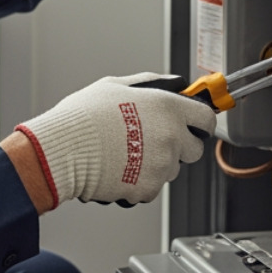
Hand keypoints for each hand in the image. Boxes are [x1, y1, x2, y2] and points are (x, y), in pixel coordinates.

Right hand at [13, 73, 215, 206]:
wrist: (64, 150)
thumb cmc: (83, 117)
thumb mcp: (115, 85)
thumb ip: (150, 83)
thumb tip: (172, 83)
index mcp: (167, 108)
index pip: (207, 119)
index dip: (200, 123)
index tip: (194, 126)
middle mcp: (171, 136)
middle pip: (194, 149)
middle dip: (179, 147)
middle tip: (152, 141)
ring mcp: (162, 165)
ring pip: (171, 170)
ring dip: (157, 165)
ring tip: (127, 154)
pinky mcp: (149, 189)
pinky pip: (152, 187)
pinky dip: (140, 182)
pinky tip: (119, 169)